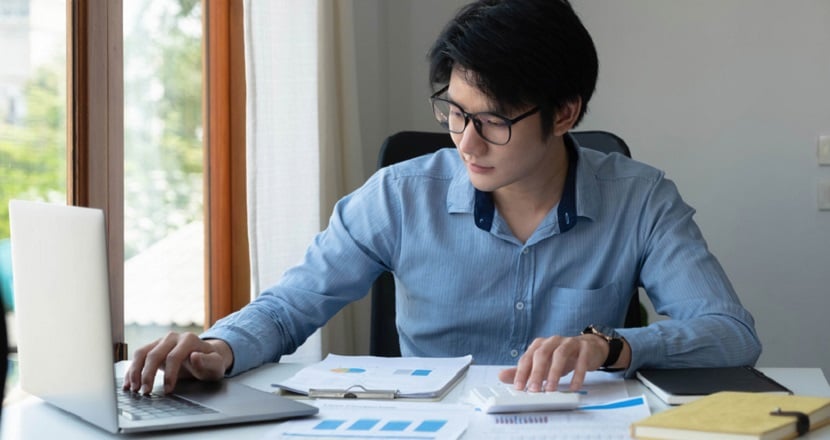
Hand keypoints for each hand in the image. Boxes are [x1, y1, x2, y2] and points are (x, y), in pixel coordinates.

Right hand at [122, 332, 233, 394]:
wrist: (207, 357)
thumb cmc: (211, 362)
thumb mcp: (216, 365)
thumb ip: (208, 361)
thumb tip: (194, 356)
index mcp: (189, 340)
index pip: (174, 356)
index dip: (169, 374)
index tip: (168, 390)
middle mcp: (173, 338)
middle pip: (154, 354)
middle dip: (147, 374)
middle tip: (145, 392)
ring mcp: (161, 341)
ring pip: (142, 353)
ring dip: (135, 372)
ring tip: (133, 389)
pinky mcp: (153, 348)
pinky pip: (138, 356)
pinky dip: (131, 370)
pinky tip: (128, 382)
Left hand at [498, 334, 627, 391]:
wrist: (590, 347)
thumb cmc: (562, 358)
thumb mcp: (542, 364)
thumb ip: (523, 371)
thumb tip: (501, 376)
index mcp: (540, 344)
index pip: (527, 357)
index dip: (521, 372)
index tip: (518, 388)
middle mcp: (553, 341)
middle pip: (542, 354)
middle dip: (536, 372)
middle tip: (533, 390)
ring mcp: (570, 343)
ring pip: (560, 355)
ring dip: (554, 373)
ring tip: (551, 389)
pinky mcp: (585, 348)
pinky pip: (581, 361)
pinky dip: (577, 375)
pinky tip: (574, 388)